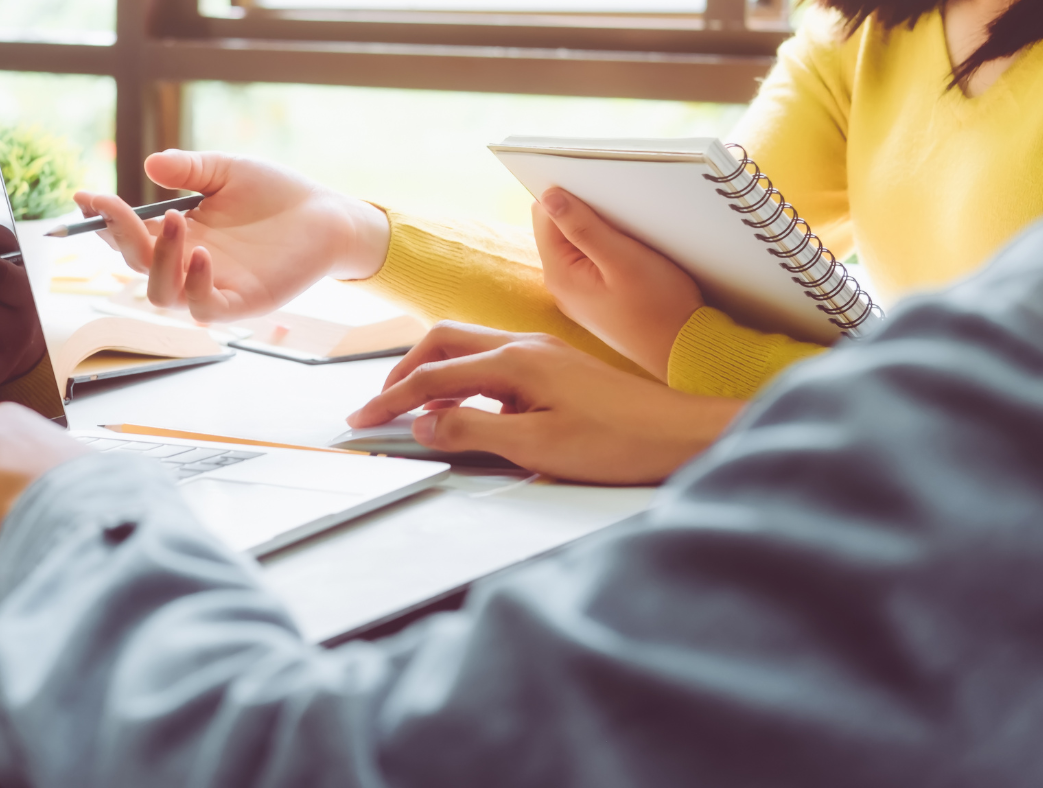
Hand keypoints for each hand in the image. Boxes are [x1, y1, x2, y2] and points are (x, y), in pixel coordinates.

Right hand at [79, 150, 390, 321]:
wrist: (327, 214)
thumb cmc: (277, 193)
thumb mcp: (226, 171)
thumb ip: (189, 169)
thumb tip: (150, 164)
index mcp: (179, 234)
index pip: (128, 235)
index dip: (103, 220)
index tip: (84, 197)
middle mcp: (187, 264)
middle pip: (134, 264)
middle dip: (118, 235)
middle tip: (114, 206)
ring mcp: (212, 286)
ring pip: (160, 295)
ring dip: (158, 259)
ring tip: (175, 219)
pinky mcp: (242, 302)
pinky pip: (204, 308)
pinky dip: (195, 284)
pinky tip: (202, 253)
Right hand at [345, 322, 741, 483]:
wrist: (682, 435)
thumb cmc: (619, 442)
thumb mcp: (537, 447)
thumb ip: (473, 432)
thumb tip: (423, 425)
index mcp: (515, 361)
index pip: (432, 376)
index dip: (390, 399)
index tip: (360, 420)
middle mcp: (525, 345)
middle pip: (443, 342)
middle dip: (404, 371)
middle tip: (379, 406)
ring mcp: (543, 353)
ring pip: (469, 349)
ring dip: (434, 373)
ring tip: (413, 409)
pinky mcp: (557, 367)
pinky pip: (495, 364)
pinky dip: (466, 382)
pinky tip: (469, 413)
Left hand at [534, 188, 703, 380]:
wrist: (682, 349)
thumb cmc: (659, 307)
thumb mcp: (623, 259)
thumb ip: (583, 227)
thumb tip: (550, 196)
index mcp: (559, 274)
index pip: (543, 216)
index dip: (567, 197)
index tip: (598, 193)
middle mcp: (560, 286)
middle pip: (557, 230)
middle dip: (582, 214)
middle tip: (620, 218)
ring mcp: (576, 294)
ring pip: (574, 245)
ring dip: (596, 232)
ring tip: (628, 239)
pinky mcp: (594, 299)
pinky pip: (589, 262)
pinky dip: (604, 251)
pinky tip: (628, 257)